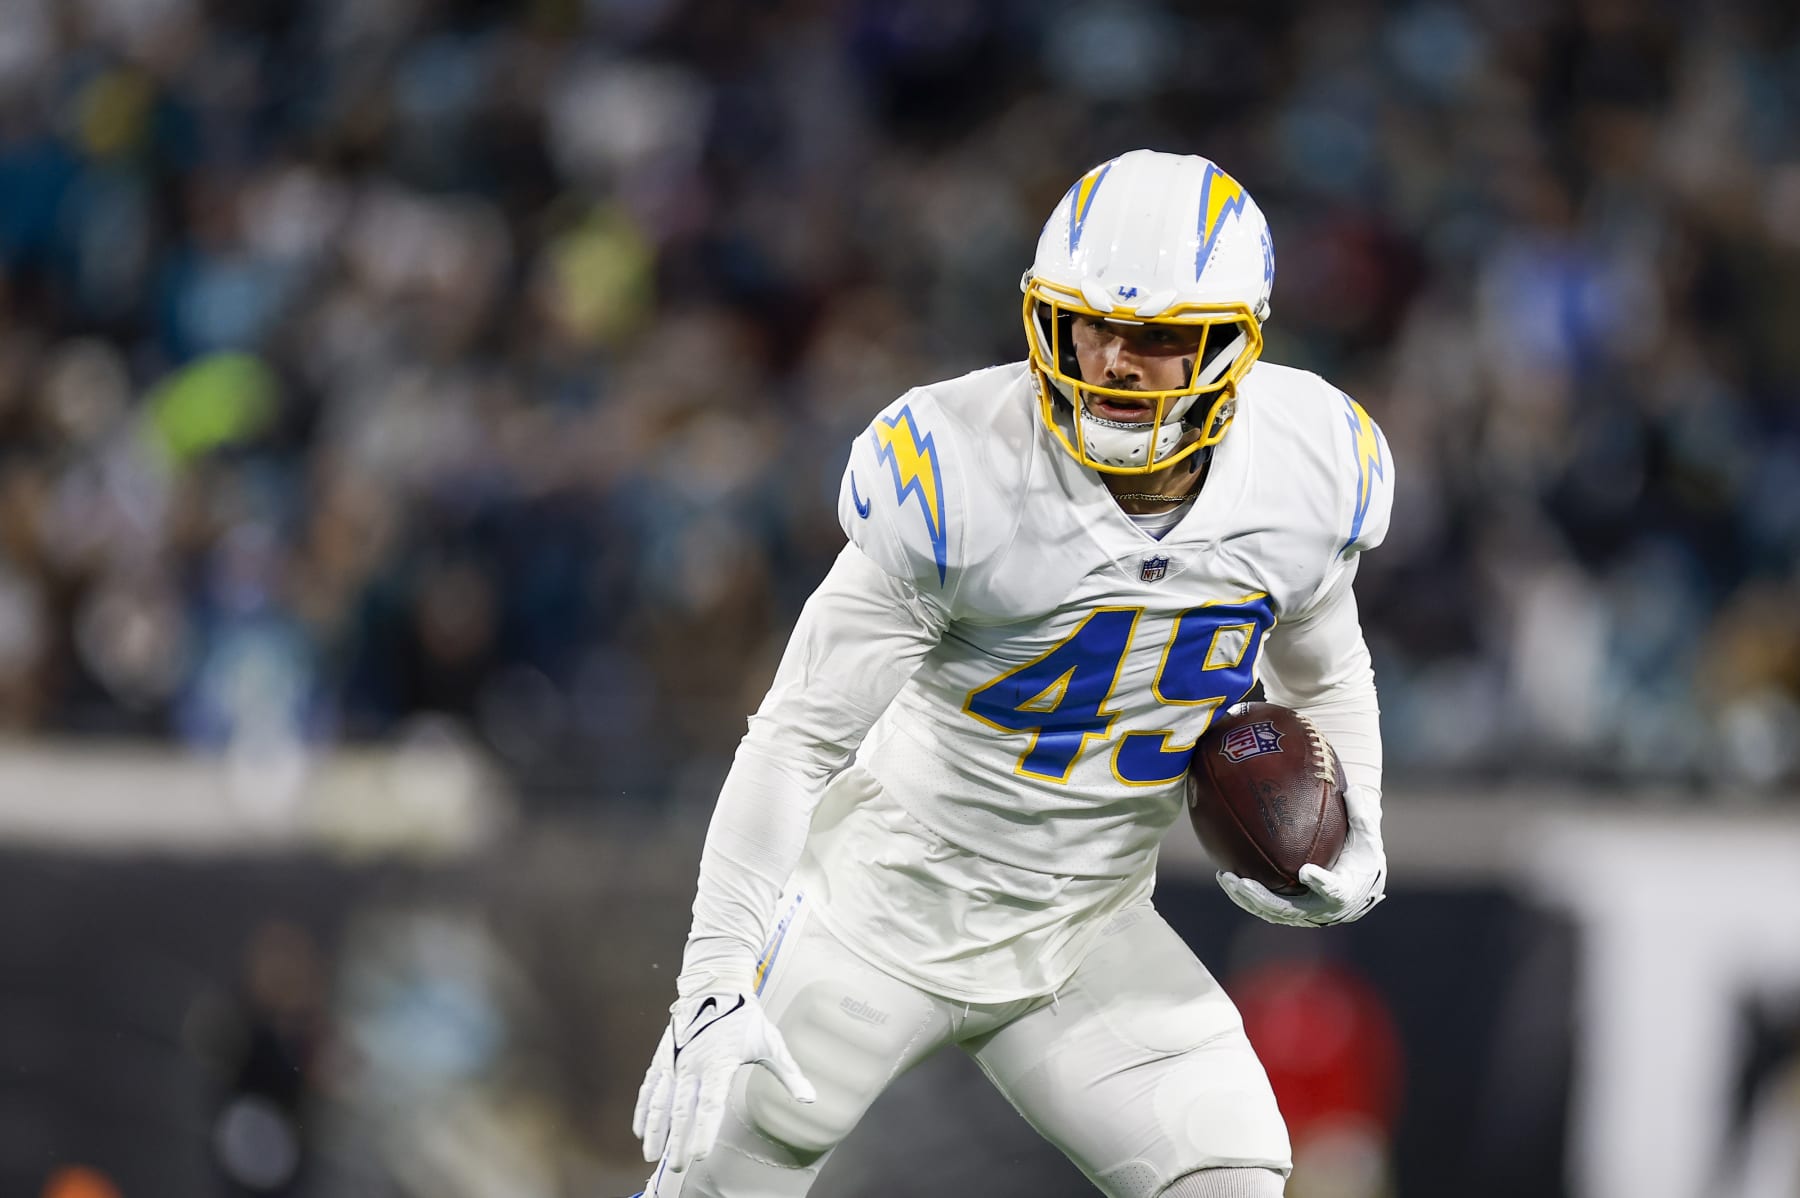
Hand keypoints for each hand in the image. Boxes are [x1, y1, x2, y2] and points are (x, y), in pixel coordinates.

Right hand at [633, 989, 814, 1172]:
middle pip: (682, 1109)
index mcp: (719, 1063)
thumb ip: (788, 1074)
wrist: (714, 985)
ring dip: (655, 1129)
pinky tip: (641, 1130)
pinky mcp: (663, 1057)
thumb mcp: (771, 1043)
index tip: (699, 1154)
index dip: (703, 1130)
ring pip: (661, 1101)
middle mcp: (692, 1064)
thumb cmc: (744, 1017)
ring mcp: (674, 1060)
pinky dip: (643, 1109)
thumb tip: (810, 1098)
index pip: (710, 1104)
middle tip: (676, 1166)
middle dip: (678, 1140)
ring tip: (652, 1154)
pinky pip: (649, 1087)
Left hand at [1216, 784, 1386, 926]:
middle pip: (1289, 910)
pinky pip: (1263, 907)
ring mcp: (1303, 915)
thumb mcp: (1367, 839)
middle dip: (1263, 898)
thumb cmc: (1362, 860)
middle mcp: (1321, 910)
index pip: (1333, 890)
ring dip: (1246, 898)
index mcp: (1345, 892)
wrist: (1359, 890)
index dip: (1320, 883)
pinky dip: (1244, 896)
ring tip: (1226, 878)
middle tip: (1243, 882)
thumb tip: (1354, 789)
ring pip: (1270, 911)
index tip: (1306, 873)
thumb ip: (1361, 817)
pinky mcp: (1289, 914)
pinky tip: (1224, 877)